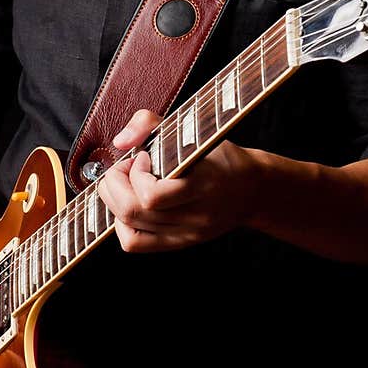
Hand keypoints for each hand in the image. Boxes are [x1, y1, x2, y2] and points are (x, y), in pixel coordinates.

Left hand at [96, 109, 258, 253]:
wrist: (252, 190)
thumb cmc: (220, 157)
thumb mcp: (194, 129)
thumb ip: (151, 123)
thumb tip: (120, 142)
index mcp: (203, 185)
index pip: (152, 195)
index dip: (136, 173)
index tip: (144, 156)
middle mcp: (195, 215)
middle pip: (133, 212)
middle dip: (115, 184)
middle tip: (126, 167)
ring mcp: (186, 234)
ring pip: (129, 228)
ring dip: (115, 200)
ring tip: (128, 183)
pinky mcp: (179, 243)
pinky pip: (135, 243)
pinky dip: (122, 223)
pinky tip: (131, 204)